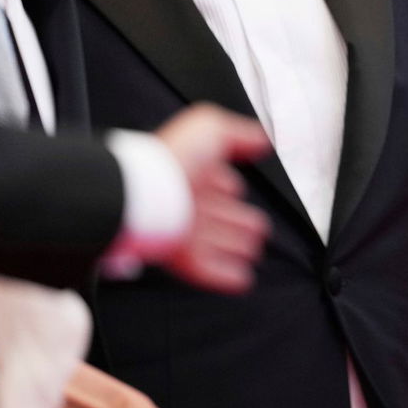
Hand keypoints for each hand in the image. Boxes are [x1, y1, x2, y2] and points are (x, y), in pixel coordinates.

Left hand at [154, 103, 271, 293]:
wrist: (143, 192)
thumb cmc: (173, 158)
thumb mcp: (211, 128)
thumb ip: (241, 134)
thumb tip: (264, 141)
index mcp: (196, 171)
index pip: (220, 182)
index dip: (232, 186)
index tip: (242, 192)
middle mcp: (190, 200)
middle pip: (222, 215)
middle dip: (242, 222)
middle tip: (258, 229)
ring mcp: (184, 228)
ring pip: (217, 243)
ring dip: (237, 249)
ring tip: (253, 253)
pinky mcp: (179, 254)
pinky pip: (206, 268)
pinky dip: (225, 275)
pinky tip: (241, 279)